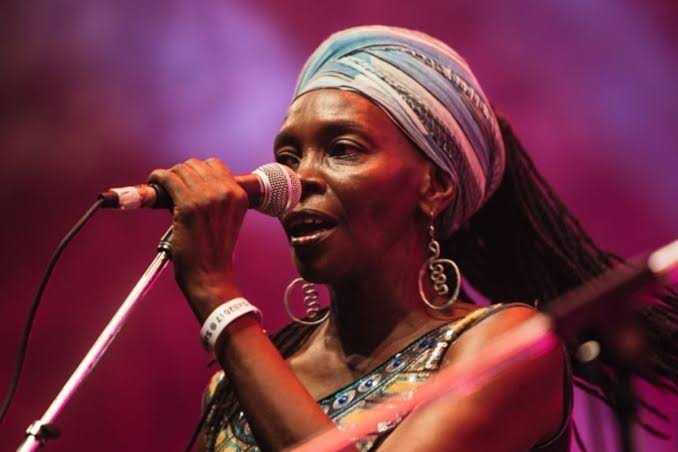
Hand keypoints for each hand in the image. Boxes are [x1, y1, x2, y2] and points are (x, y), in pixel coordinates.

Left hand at [148, 158, 247, 322]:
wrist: (210, 276)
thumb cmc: (214, 252)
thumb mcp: (227, 219)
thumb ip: (218, 198)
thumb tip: (193, 182)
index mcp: (239, 195)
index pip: (215, 165)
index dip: (197, 171)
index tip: (187, 181)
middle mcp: (226, 192)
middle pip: (196, 165)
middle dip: (182, 173)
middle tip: (172, 188)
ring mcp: (207, 197)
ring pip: (181, 170)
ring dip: (169, 176)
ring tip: (163, 188)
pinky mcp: (188, 205)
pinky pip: (168, 179)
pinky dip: (157, 178)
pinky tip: (154, 183)